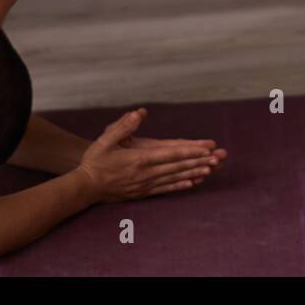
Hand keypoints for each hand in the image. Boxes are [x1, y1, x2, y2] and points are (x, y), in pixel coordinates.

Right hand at [76, 108, 225, 203]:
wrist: (85, 186)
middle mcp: (146, 173)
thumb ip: (123, 126)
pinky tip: (193, 183)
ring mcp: (145, 185)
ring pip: (175, 177)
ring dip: (195, 172)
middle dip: (200, 161)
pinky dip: (181, 185)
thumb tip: (140, 112)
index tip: (208, 148)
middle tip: (220, 157)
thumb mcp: (105, 139)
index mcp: (139, 159)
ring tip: (212, 169)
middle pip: (178, 166)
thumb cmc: (95, 160)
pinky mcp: (143, 193)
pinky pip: (166, 189)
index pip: (172, 154)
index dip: (192, 151)